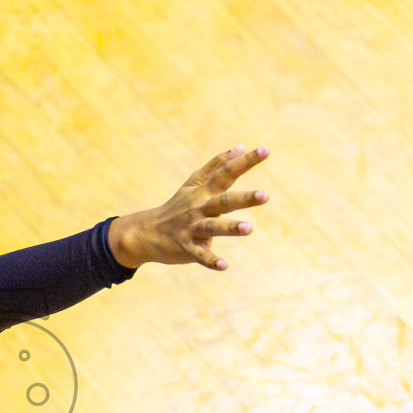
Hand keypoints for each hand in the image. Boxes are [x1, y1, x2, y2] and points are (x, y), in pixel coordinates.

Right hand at [108, 145, 270, 269]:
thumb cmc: (177, 207)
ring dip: (231, 227)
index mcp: (203, 191)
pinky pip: (200, 255)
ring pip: (213, 227)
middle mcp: (199, 207)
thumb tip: (240, 146)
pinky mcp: (186, 248)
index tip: (266, 150)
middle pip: (224, 201)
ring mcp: (192, 228)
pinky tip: (225, 266)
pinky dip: (211, 261)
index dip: (245, 161)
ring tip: (249, 228)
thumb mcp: (194, 183)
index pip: (226, 172)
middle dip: (244, 198)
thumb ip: (217, 165)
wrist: (147, 233)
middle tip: (266, 195)